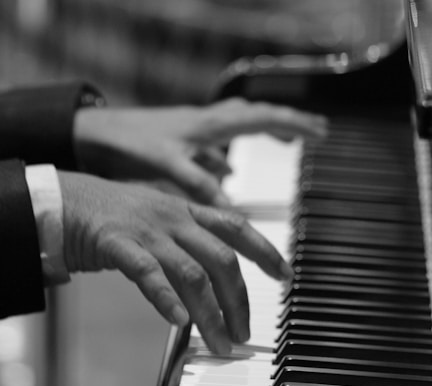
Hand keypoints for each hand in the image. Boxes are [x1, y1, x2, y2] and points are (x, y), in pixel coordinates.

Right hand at [59, 170, 292, 354]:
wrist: (64, 199)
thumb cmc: (115, 215)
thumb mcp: (160, 219)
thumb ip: (187, 240)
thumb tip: (211, 277)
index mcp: (187, 211)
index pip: (237, 228)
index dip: (265, 251)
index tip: (285, 276)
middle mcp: (174, 218)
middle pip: (222, 259)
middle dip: (239, 300)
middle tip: (244, 333)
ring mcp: (147, 231)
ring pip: (191, 273)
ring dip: (210, 313)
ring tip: (219, 343)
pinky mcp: (117, 244)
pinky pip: (147, 273)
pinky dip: (165, 299)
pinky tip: (178, 322)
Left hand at [73, 98, 326, 205]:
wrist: (96, 132)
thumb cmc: (128, 144)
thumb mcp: (167, 166)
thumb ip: (201, 185)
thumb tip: (232, 210)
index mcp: (209, 126)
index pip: (262, 119)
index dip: (294, 125)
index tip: (322, 132)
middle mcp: (208, 123)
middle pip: (259, 115)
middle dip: (290, 123)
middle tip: (318, 131)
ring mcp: (198, 130)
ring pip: (241, 126)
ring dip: (265, 133)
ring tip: (287, 143)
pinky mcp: (186, 141)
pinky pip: (219, 144)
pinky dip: (231, 155)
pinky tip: (229, 169)